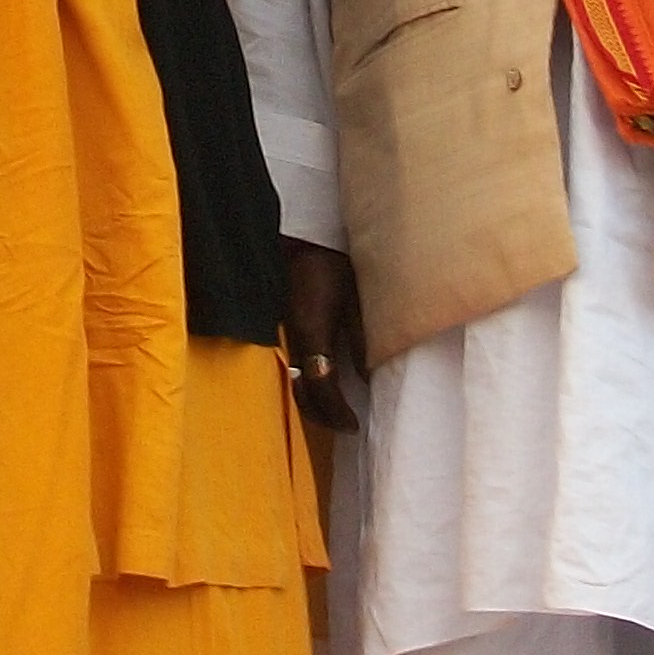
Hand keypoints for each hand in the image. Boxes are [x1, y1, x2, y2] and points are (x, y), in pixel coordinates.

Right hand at [283, 238, 363, 432]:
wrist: (304, 230)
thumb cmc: (335, 259)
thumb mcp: (358, 297)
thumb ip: (363, 337)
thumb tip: (369, 374)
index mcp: (312, 331)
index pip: (321, 386)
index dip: (336, 412)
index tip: (354, 424)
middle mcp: (294, 335)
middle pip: (302, 390)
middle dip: (322, 414)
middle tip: (345, 423)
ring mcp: (285, 329)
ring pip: (294, 378)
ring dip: (312, 399)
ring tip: (334, 408)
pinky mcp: (284, 322)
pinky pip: (294, 361)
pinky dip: (306, 379)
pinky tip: (322, 379)